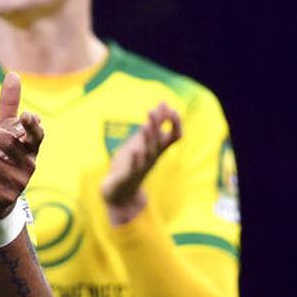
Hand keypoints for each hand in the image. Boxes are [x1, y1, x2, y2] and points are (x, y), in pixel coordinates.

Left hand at [0, 72, 42, 221]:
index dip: (32, 126)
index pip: (37, 135)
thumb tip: (13, 74)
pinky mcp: (4, 200)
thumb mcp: (5, 132)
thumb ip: (9, 105)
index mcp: (31, 148)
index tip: (26, 114)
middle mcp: (29, 166)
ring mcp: (18, 184)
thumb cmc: (1, 157)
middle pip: (7, 144)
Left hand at [100, 102, 181, 223]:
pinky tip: (135, 150)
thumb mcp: (143, 140)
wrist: (121, 193)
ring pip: (148, 153)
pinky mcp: (129, 176)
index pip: (174, 136)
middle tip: (154, 109)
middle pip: (159, 140)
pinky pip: (134, 168)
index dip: (175, 123)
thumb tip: (164, 103)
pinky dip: (136, 159)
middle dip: (156, 125)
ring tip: (145, 125)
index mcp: (157, 149)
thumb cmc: (133, 163)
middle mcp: (152, 157)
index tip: (173, 109)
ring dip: (147, 139)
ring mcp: (142, 167)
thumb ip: (154, 124)